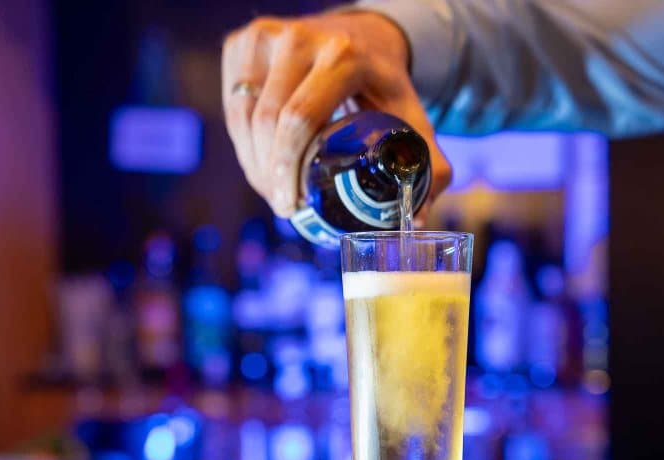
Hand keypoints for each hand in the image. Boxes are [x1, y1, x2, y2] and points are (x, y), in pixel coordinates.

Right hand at [222, 11, 451, 217]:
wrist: (363, 36)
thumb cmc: (385, 86)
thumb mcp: (413, 120)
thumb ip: (429, 168)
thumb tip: (416, 220)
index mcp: (343, 56)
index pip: (299, 119)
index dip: (288, 171)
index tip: (293, 207)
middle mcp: (300, 38)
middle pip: (268, 122)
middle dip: (270, 175)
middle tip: (284, 206)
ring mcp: (267, 35)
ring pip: (243, 116)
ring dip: (253, 163)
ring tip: (273, 191)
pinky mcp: (243, 41)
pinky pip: (233, 105)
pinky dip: (242, 141)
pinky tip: (261, 162)